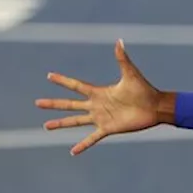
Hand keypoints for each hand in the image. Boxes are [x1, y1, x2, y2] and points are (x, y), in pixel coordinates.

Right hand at [36, 40, 164, 154]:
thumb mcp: (130, 73)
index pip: (76, 86)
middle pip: (70, 104)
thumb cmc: (144, 90)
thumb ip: (122, 58)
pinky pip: (92, 138)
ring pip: (76, 121)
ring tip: (46, 126)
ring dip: (61, 123)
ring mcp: (101, 118)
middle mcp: (96, 105)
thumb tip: (119, 41)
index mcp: (99, 92)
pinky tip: (72, 151)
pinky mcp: (108, 128)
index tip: (49, 75)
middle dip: (53, 104)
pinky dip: (83, 145)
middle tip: (37, 103)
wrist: (155, 107)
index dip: (63, 81)